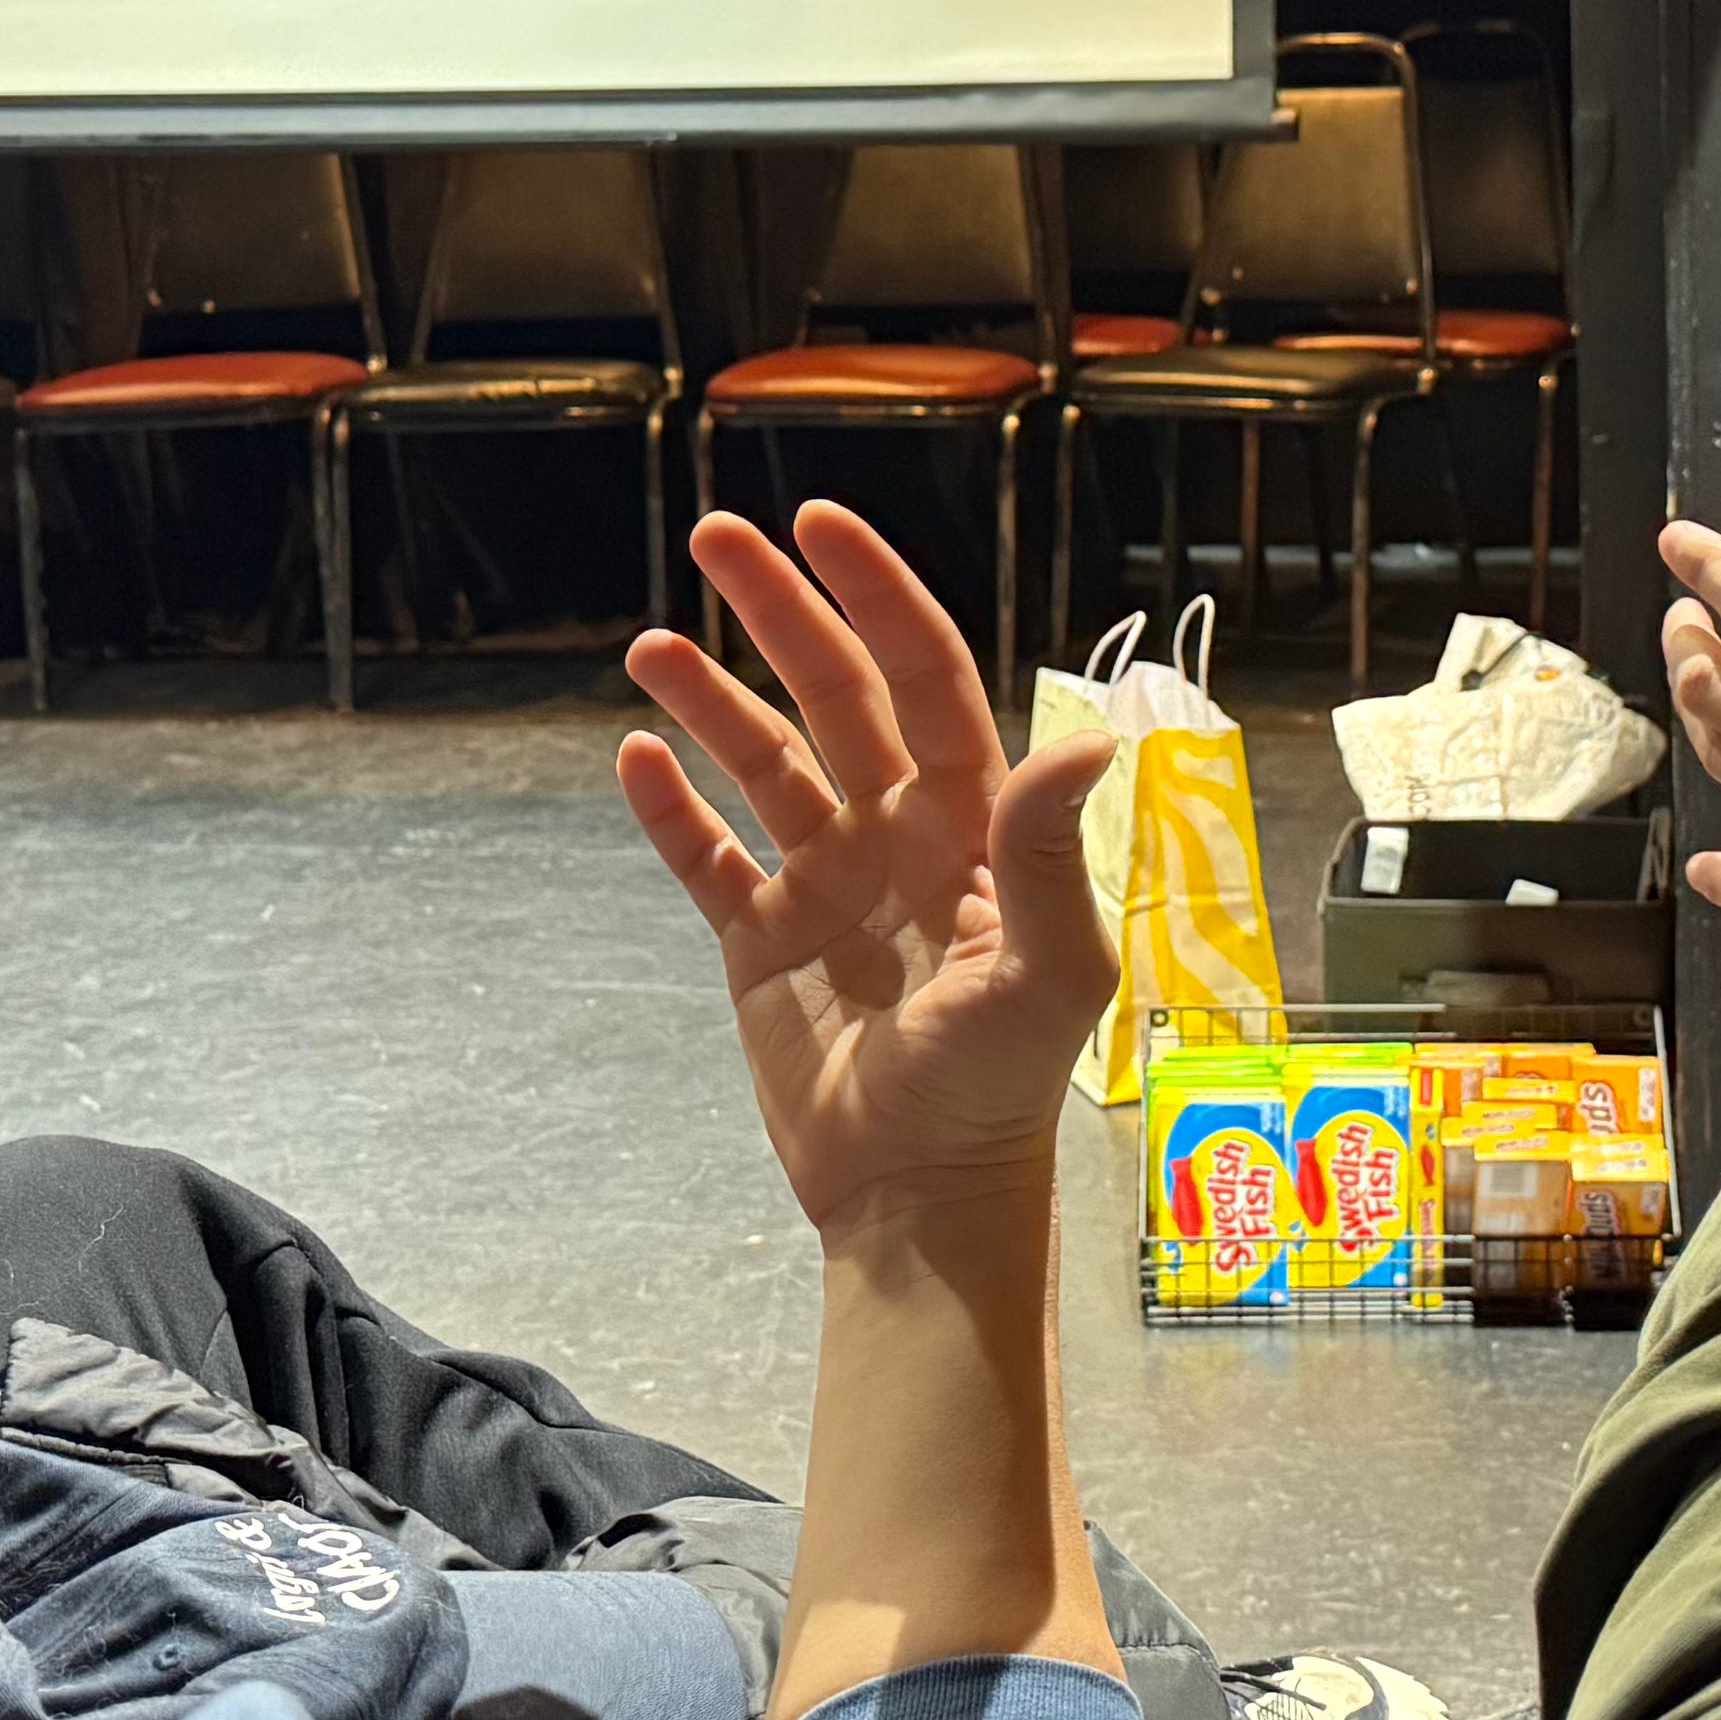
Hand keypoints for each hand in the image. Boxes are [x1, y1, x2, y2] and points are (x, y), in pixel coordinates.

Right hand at [620, 503, 1114, 1243]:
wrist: (918, 1193)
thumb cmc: (1000, 1089)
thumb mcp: (1048, 970)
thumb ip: (1047, 851)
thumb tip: (1085, 738)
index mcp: (971, 823)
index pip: (925, 678)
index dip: (876, 596)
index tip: (819, 526)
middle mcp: (896, 834)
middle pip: (833, 695)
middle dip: (778, 612)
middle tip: (717, 535)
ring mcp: (826, 885)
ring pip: (761, 763)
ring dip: (709, 699)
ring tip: (648, 646)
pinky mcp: (762, 944)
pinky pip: (708, 857)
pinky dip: (670, 808)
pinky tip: (636, 755)